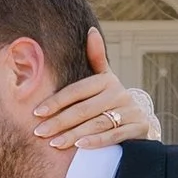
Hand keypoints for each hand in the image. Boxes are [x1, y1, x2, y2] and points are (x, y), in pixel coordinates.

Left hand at [35, 63, 158, 151]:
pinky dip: (96, 141)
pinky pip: (114, 135)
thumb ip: (96, 58)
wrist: (140, 121)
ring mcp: (130, 111)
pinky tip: (80, 146)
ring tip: (54, 143)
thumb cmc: (112, 100)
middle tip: (39, 132)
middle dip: (59, 122)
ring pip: (96, 124)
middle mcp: (119, 94)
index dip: (56, 101)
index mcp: (107, 80)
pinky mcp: (138, 128)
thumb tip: (91, 30)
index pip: (77, 91)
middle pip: (84, 109)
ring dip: (73, 134)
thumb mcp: (105, 79)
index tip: (37, 112)